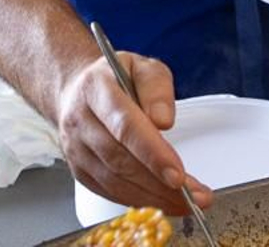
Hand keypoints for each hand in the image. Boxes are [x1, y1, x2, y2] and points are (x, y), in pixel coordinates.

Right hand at [55, 52, 211, 214]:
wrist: (79, 91)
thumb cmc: (116, 79)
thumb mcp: (143, 67)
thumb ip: (157, 88)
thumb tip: (163, 120)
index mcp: (95, 88)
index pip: (124, 125)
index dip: (151, 152)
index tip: (177, 175)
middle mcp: (79, 120)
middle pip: (119, 158)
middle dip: (158, 182)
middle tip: (193, 195)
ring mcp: (75, 148)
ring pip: (114, 181)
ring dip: (152, 197)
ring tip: (185, 202)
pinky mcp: (79, 170)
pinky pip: (109, 191)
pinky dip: (137, 200)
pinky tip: (162, 201)